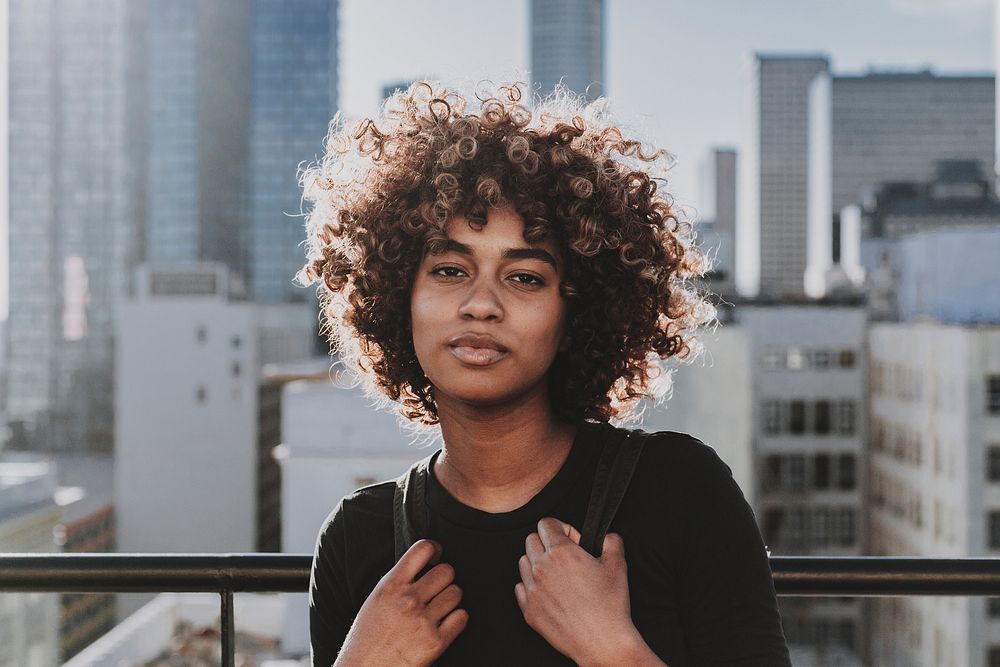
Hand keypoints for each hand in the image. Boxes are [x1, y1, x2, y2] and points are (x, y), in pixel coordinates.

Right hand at [335, 539, 467, 666]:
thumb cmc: (366, 639)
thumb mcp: (376, 600)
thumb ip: (398, 582)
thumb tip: (421, 567)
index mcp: (390, 585)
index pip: (423, 548)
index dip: (435, 549)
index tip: (435, 557)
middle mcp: (408, 599)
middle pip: (447, 571)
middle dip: (444, 578)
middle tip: (438, 588)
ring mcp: (423, 620)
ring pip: (456, 593)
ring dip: (451, 599)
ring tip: (440, 608)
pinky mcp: (435, 642)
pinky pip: (461, 618)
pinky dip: (456, 620)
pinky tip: (445, 624)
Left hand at [515, 518, 660, 665]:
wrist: (601, 641)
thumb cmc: (609, 606)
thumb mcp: (618, 565)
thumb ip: (611, 541)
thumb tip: (607, 536)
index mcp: (561, 553)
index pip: (546, 523)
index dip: (563, 528)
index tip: (573, 540)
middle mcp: (542, 568)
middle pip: (531, 540)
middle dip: (548, 542)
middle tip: (566, 556)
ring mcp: (532, 590)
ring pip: (523, 562)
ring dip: (537, 562)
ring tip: (557, 574)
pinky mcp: (529, 610)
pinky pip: (520, 587)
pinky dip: (531, 586)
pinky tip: (549, 592)